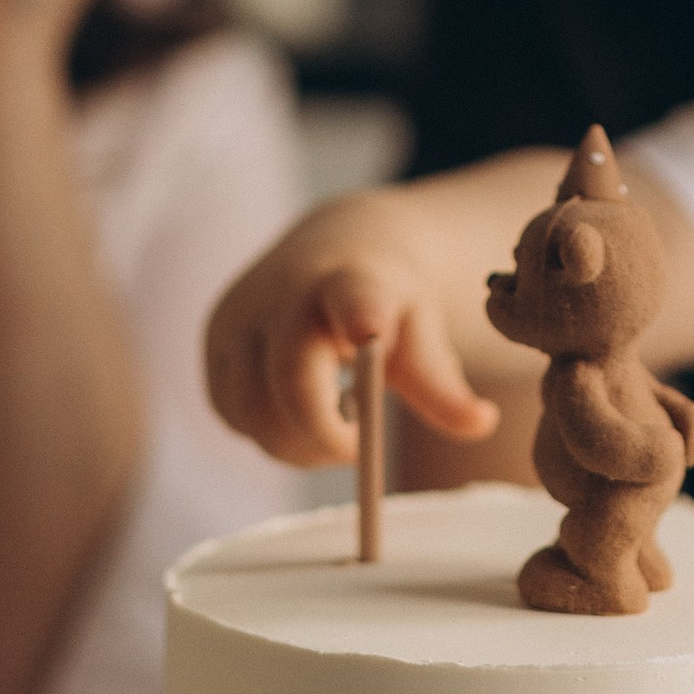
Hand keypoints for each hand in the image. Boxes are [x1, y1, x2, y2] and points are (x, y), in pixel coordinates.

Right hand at [205, 201, 500, 468]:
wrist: (334, 247)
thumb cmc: (387, 298)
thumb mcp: (423, 330)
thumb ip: (443, 383)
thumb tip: (481, 423)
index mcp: (351, 281)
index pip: (352, 298)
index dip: (359, 316)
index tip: (370, 336)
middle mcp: (283, 291)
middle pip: (290, 384)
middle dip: (323, 437)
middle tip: (356, 446)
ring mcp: (238, 315)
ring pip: (253, 412)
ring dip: (294, 440)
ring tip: (329, 416)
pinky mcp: (212, 341)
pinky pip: (230, 412)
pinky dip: (265, 428)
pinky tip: (295, 406)